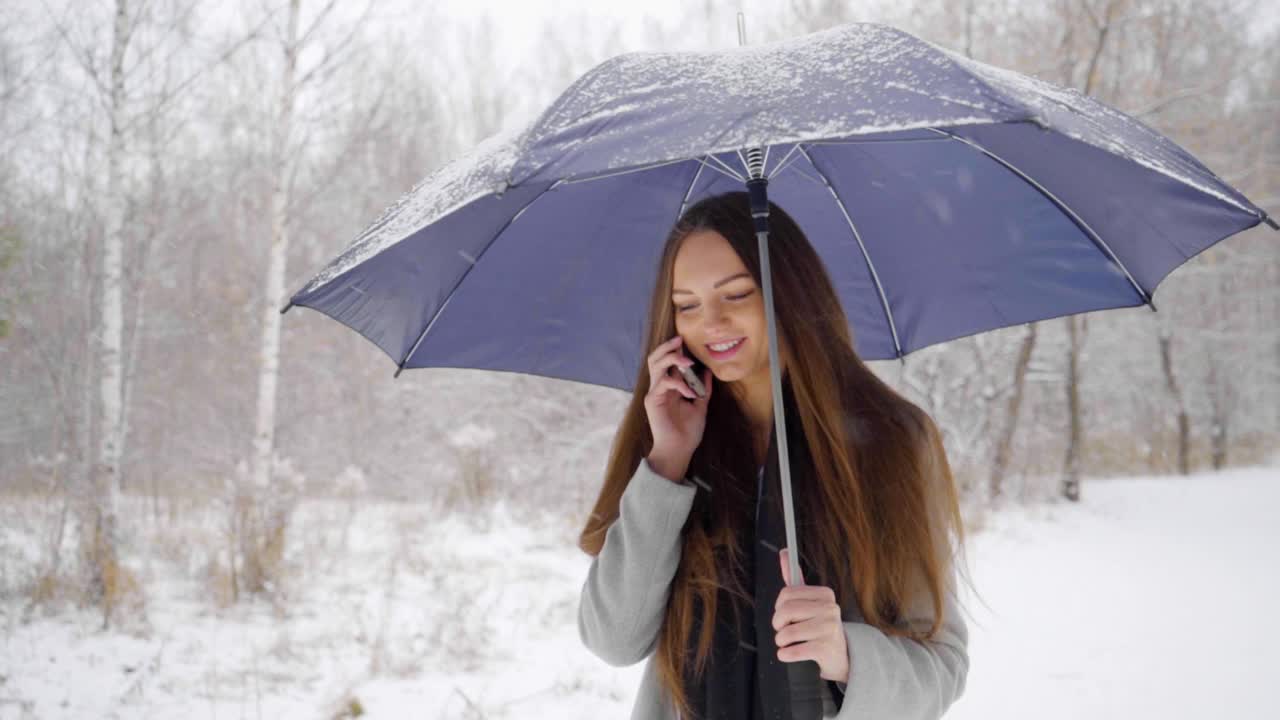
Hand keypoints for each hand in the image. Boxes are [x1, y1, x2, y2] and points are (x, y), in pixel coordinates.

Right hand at [644, 335, 712, 475]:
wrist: (679, 450)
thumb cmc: (688, 432)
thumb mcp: (700, 405)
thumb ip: (702, 389)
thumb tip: (708, 372)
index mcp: (669, 387)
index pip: (668, 362)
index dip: (675, 350)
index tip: (686, 341)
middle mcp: (659, 387)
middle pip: (656, 358)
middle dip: (667, 346)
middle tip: (680, 339)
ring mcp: (654, 393)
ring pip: (655, 365)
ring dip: (671, 358)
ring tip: (687, 360)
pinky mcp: (652, 400)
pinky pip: (664, 383)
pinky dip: (678, 383)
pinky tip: (689, 392)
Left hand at [773, 547, 849, 682]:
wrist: (839, 656)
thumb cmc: (818, 626)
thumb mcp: (808, 601)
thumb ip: (794, 577)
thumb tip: (784, 552)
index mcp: (825, 594)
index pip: (786, 594)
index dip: (779, 607)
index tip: (786, 615)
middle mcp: (831, 609)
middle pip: (785, 611)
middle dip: (778, 625)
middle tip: (783, 631)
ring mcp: (830, 628)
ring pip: (787, 633)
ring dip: (781, 642)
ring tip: (788, 644)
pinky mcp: (826, 648)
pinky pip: (793, 650)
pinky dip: (785, 654)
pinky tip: (788, 653)